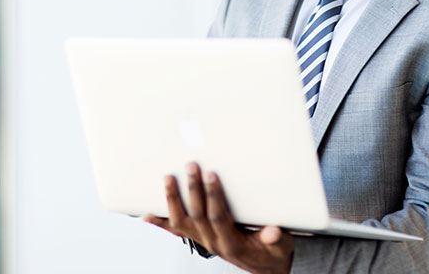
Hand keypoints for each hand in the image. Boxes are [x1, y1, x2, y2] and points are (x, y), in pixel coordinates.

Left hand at [143, 162, 294, 273]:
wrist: (263, 266)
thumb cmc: (272, 252)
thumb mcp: (282, 246)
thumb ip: (276, 239)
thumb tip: (271, 232)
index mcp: (232, 243)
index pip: (218, 216)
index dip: (213, 196)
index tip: (211, 175)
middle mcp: (213, 243)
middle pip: (197, 215)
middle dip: (193, 189)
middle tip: (192, 166)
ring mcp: (202, 241)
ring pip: (181, 222)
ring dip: (173, 200)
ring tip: (168, 178)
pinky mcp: (198, 238)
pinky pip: (175, 231)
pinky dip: (160, 222)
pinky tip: (147, 213)